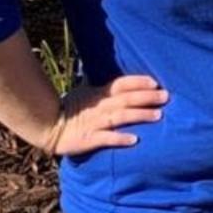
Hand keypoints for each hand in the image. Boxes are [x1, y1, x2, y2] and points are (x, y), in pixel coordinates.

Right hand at [40, 75, 167, 156]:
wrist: (46, 127)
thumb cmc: (69, 109)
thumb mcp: (83, 92)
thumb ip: (99, 84)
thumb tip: (108, 72)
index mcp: (98, 94)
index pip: (121, 84)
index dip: (138, 82)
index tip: (155, 82)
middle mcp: (99, 106)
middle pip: (125, 99)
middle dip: (146, 97)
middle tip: (166, 96)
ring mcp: (94, 122)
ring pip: (120, 117)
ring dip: (140, 115)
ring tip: (158, 115)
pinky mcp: (88, 138)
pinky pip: (106, 138)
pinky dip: (120, 138)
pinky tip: (135, 140)